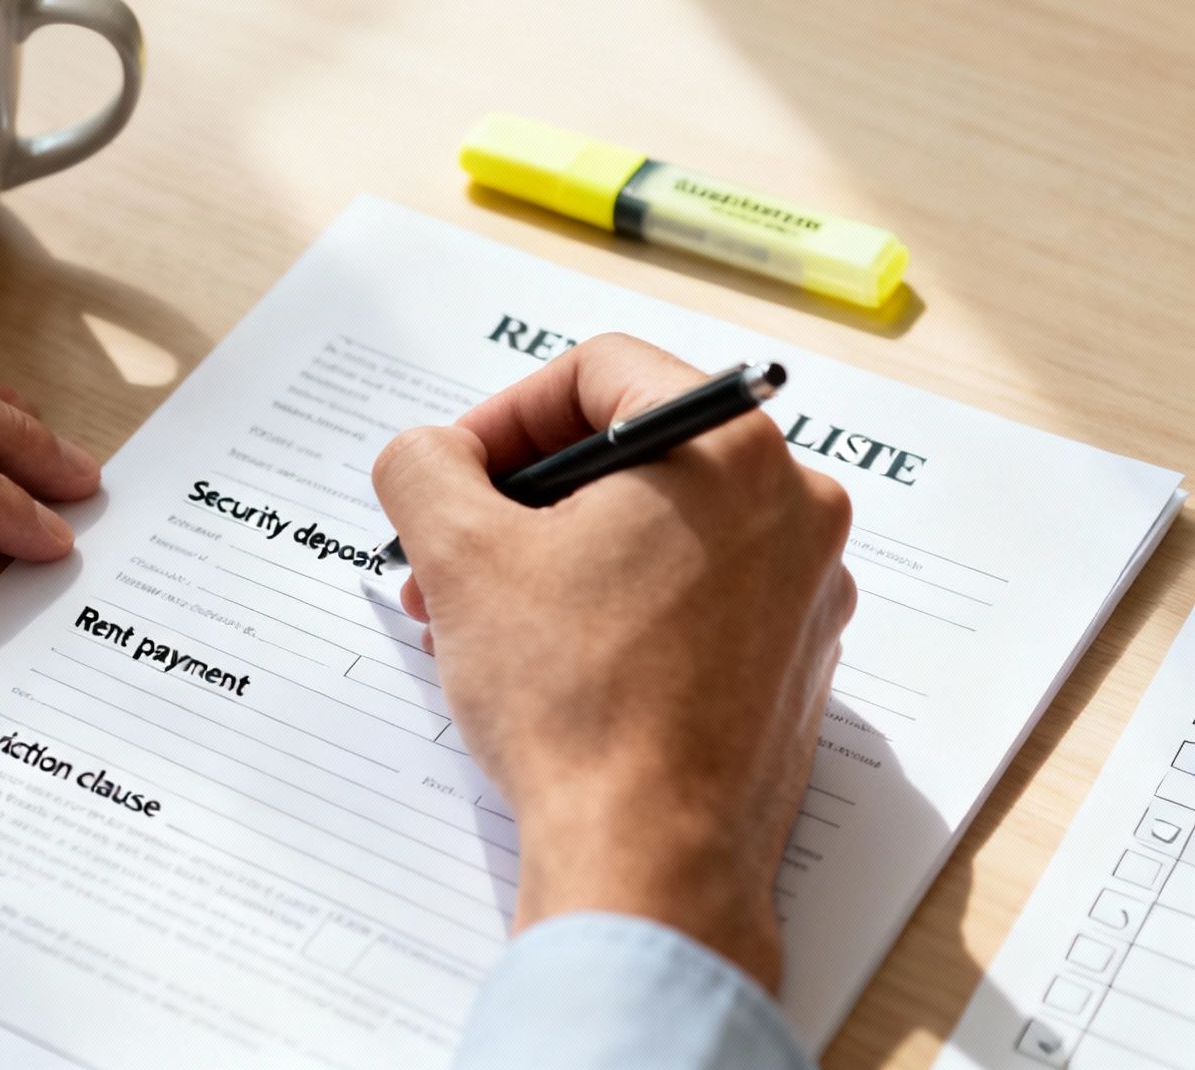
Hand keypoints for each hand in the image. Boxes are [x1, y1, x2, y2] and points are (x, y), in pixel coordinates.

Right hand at [371, 334, 855, 989]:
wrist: (649, 859)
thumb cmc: (573, 702)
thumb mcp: (459, 556)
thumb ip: (424, 466)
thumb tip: (429, 455)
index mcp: (729, 449)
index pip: (599, 373)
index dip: (503, 414)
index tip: (452, 476)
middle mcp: (793, 506)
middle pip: (630, 455)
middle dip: (520, 502)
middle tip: (449, 557)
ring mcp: (807, 590)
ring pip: (657, 530)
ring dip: (557, 560)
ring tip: (479, 622)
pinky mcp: (795, 662)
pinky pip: (692, 596)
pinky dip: (615, 609)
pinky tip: (548, 666)